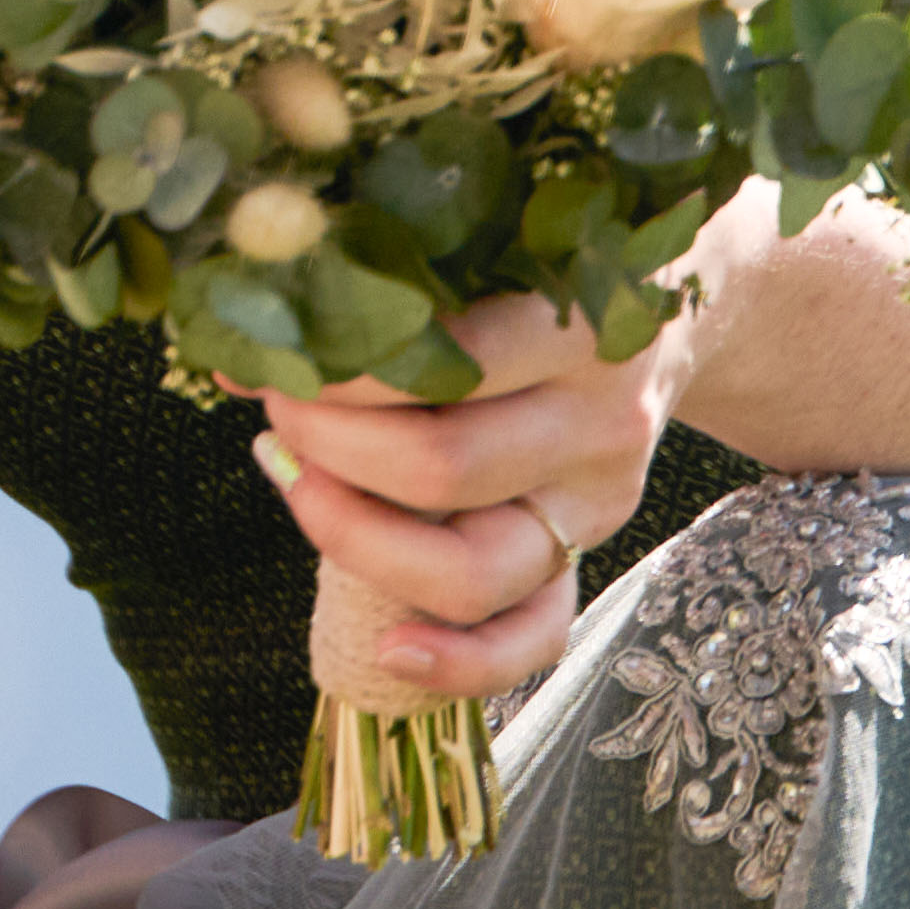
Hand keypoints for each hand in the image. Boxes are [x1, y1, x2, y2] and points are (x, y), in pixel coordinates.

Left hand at [257, 291, 677, 711]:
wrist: (671, 299)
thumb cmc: (550, 261)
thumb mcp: (492, 245)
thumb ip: (390, 290)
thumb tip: (238, 347)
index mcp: (582, 323)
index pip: (447, 364)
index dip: (343, 373)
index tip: (286, 352)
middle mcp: (599, 421)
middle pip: (441, 470)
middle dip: (330, 447)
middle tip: (282, 408)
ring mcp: (598, 501)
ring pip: (471, 572)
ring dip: (356, 537)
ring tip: (299, 484)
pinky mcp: (592, 552)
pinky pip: (533, 639)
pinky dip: (458, 664)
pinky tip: (387, 648)